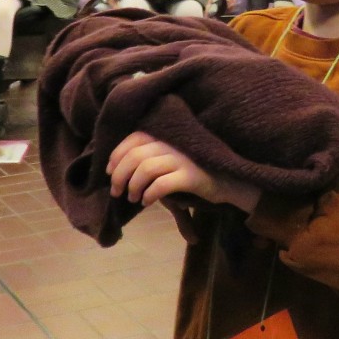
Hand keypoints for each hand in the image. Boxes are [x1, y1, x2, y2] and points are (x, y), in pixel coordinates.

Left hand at [108, 131, 260, 211]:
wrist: (229, 181)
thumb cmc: (194, 172)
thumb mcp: (170, 162)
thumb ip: (148, 162)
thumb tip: (117, 172)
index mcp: (167, 136)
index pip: (134, 137)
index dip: (117, 154)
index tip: (109, 171)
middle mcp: (173, 144)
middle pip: (135, 155)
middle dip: (120, 174)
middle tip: (117, 191)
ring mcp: (183, 158)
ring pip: (146, 168)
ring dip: (133, 186)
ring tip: (133, 198)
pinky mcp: (192, 176)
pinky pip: (162, 184)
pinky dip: (150, 194)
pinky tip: (147, 201)